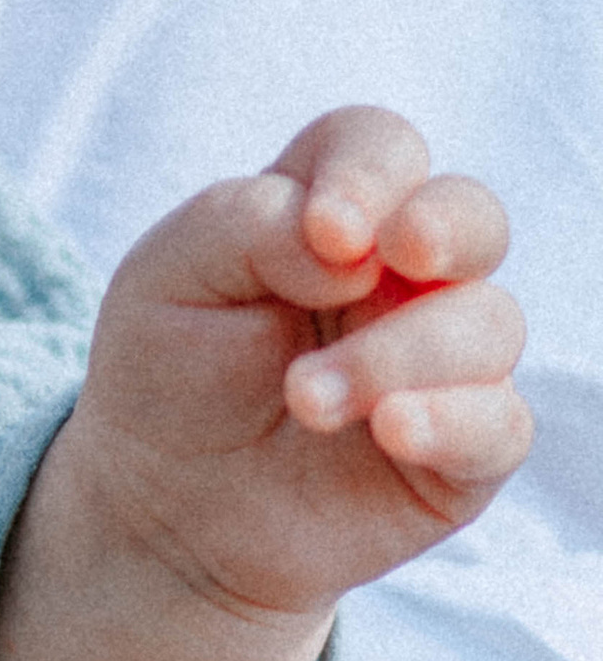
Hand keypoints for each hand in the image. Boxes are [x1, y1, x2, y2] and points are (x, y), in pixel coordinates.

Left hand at [75, 105, 531, 626]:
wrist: (160, 511)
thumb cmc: (167, 374)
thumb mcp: (171, 277)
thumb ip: (250, 225)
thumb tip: (348, 246)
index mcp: (334, 214)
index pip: (381, 149)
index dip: (368, 172)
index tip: (324, 229)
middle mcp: (403, 278)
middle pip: (472, 217)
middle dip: (446, 225)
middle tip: (394, 252)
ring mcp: (442, 364)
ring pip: (489, 323)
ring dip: (397, 353)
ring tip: (304, 399)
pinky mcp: (460, 452)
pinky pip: (500, 424)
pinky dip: (452, 420)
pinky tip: (389, 429)